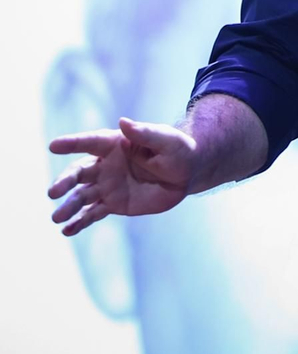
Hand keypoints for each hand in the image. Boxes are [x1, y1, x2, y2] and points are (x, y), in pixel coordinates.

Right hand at [47, 118, 196, 235]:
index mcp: (115, 144)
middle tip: (53, 192)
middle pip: (79, 172)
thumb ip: (145, 133)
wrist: (187, 174)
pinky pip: (92, 214)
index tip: (53, 146)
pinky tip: (67, 231)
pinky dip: (79, 223)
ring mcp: (107, 186)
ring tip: (57, 218)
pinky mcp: (113, 204)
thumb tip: (123, 122)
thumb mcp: (166, 140)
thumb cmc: (178, 150)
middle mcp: (105, 165)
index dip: (72, 143)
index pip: (89, 142)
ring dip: (68, 207)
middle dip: (64, 181)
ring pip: (81, 196)